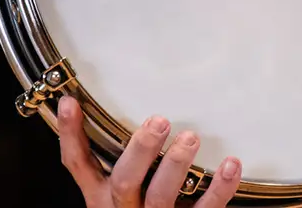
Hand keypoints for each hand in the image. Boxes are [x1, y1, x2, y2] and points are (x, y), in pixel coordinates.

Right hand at [57, 95, 242, 206]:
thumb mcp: (116, 197)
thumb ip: (121, 166)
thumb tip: (124, 116)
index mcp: (103, 199)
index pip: (79, 165)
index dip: (71, 135)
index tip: (70, 103)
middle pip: (124, 180)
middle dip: (140, 150)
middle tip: (159, 122)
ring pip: (160, 196)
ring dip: (175, 165)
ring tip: (190, 137)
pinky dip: (220, 187)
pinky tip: (231, 164)